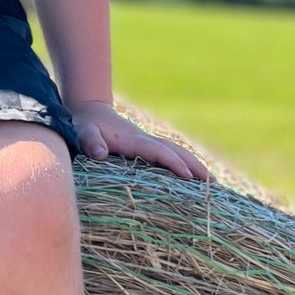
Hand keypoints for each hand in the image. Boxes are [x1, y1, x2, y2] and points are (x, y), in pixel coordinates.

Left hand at [69, 100, 210, 180]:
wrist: (89, 110)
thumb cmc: (83, 125)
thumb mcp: (82, 132)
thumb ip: (90, 142)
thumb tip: (99, 154)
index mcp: (132, 140)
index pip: (158, 151)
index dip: (174, 163)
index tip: (189, 177)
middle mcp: (144, 139)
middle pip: (175, 150)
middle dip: (194, 165)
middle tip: (212, 183)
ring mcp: (146, 142)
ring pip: (175, 151)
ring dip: (194, 164)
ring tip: (211, 182)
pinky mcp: (145, 146)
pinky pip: (169, 154)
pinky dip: (184, 163)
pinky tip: (192, 176)